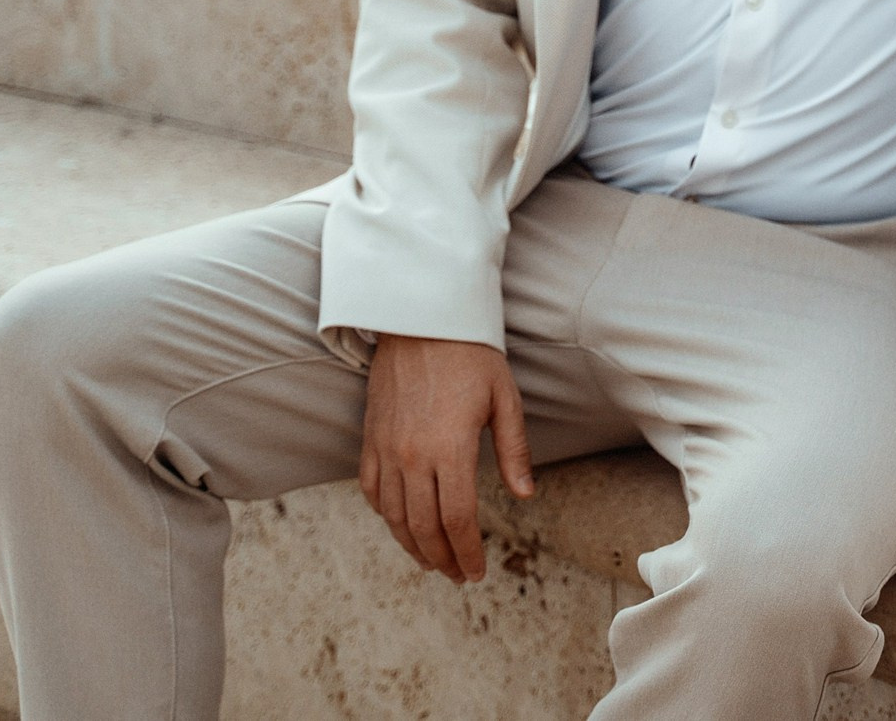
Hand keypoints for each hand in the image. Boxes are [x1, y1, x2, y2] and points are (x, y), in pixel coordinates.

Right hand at [360, 334, 534, 582]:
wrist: (419, 319)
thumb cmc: (471, 355)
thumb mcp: (504, 399)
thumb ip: (513, 451)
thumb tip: (525, 495)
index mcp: (450, 448)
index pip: (458, 519)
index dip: (467, 552)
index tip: (476, 572)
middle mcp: (412, 456)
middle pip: (424, 527)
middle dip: (443, 559)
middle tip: (459, 576)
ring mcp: (386, 449)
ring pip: (394, 516)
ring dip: (413, 546)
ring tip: (433, 562)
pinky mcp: (369, 439)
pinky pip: (371, 491)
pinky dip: (386, 516)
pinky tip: (401, 526)